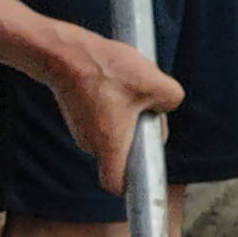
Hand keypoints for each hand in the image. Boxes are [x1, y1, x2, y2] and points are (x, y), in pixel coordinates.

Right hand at [48, 30, 184, 192]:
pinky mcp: (76, 114)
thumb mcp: (154, 82)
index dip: (131, 183)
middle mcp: (90, 144)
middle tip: (149, 107)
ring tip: (131, 86)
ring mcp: (80, 129)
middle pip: (122, 153)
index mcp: (109, 146)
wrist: (65, 52)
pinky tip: (116, 79)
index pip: (115, 185)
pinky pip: (102, 118)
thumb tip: (169, 104)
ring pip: (113, 132)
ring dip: (128, 115)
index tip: (147, 166)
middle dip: (141, 135)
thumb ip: (172, 99)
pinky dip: (113, 104)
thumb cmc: (107, 70)